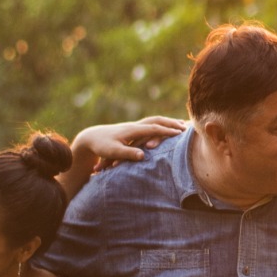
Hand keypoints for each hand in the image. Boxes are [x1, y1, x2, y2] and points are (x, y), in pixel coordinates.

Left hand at [72, 117, 186, 170]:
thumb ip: (128, 153)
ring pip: (153, 121)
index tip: (181, 133)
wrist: (90, 138)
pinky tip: (165, 130)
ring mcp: (133, 127)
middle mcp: (134, 126)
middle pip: (156, 120)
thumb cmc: (101, 146)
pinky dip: (160, 125)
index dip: (168, 130)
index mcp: (132, 130)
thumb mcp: (113, 151)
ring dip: (166, 122)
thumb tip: (143, 155)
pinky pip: (149, 125)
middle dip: (171, 123)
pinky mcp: (131, 130)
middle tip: (186, 126)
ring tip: (179, 125)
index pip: (154, 128)